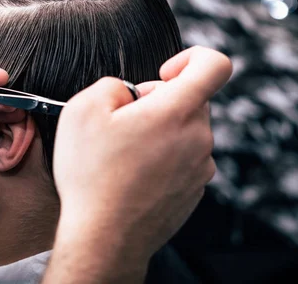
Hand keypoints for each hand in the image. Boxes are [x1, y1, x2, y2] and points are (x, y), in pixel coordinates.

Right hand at [52, 46, 231, 264]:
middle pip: (191, 99)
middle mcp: (198, 138)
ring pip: (184, 130)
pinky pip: (182, 158)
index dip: (190, 58)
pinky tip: (131, 175)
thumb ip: (112, 84)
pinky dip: (161, 158)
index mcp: (176, 112)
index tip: (163, 74)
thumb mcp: (82, 109)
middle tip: (123, 123)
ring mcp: (200, 167)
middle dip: (158, 101)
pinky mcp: (194, 190)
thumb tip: (128, 92)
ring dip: (158, 132)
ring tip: (122, 154)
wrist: (104, 238)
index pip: (215, 65)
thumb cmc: (92, 175)